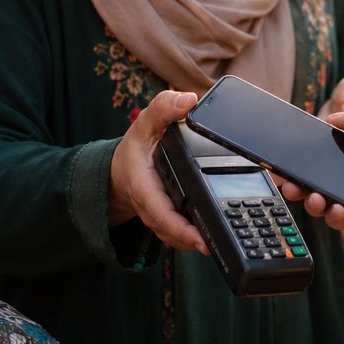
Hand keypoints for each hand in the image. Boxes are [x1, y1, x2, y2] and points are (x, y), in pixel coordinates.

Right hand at [108, 89, 207, 254]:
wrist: (121, 169)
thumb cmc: (136, 149)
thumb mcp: (145, 123)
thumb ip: (163, 108)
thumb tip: (188, 100)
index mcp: (144, 188)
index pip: (162, 215)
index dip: (181, 230)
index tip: (201, 240)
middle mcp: (152, 209)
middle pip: (174, 233)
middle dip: (195, 241)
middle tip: (218, 243)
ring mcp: (160, 219)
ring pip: (178, 238)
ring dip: (197, 241)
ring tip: (221, 241)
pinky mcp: (170, 222)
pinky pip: (182, 234)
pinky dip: (198, 235)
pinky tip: (216, 232)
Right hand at [281, 102, 343, 269]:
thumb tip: (333, 118)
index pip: (328, 154)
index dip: (308, 155)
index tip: (289, 155)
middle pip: (319, 179)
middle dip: (298, 180)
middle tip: (284, 180)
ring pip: (323, 201)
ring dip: (309, 198)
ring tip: (305, 194)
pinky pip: (338, 221)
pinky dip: (331, 215)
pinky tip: (333, 208)